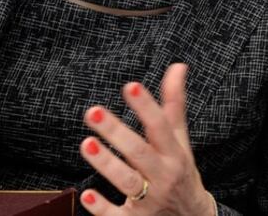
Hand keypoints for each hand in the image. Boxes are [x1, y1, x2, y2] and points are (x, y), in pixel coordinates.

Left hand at [78, 63, 215, 214]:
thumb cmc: (181, 172)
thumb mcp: (180, 140)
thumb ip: (174, 105)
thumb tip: (177, 67)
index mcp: (175, 153)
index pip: (161, 126)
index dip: (146, 107)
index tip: (130, 87)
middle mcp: (164, 175)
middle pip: (139, 152)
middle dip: (116, 132)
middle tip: (92, 111)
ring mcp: (150, 200)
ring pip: (128, 181)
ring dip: (107, 164)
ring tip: (86, 144)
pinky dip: (102, 208)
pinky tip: (87, 195)